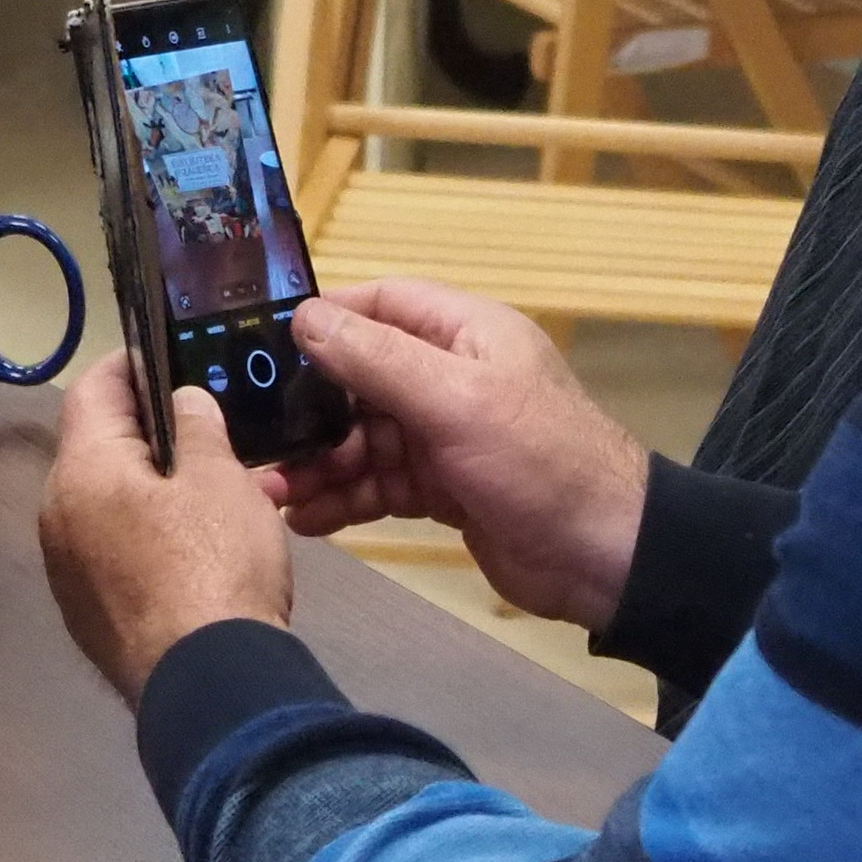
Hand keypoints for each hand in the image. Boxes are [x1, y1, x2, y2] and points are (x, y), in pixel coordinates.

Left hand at [41, 357, 293, 705]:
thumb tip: (182, 403)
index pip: (92, 392)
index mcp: (82, 473)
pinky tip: (197, 546)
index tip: (164, 353)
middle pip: (95, 450)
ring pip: (106, 505)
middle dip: (146, 431)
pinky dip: (148, 535)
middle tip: (203, 421)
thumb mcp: (220, 478)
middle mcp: (58, 518)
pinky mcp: (89, 616)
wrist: (210, 685)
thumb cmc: (215, 566)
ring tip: (211, 485)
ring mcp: (68, 573)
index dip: (129, 364)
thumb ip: (197, 427)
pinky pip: (114, 552)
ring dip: (149, 486)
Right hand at [264, 281, 647, 630]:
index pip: (382, 304)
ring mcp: (447, 435)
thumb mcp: (456, 400)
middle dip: (310, 411)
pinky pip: (380, 483)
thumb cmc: (539, 461)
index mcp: (466, 333)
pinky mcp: (444, 487)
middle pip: (362, 377)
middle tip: (257, 440)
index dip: (325, 321)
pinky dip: (345, 497)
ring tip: (274, 493)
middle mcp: (453, 376)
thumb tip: (305, 318)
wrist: (605, 556)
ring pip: (365, 437)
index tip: (264, 349)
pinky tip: (307, 518)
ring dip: (320, 462)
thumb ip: (378, 359)